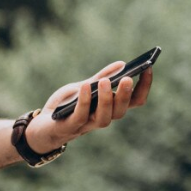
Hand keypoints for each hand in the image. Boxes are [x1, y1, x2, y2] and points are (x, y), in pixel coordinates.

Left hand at [22, 60, 152, 153]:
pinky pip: (80, 115)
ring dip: (107, 100)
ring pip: (105, 118)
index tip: (149, 68)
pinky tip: (85, 86)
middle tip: (128, 78)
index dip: (143, 87)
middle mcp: (102, 119)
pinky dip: (85, 101)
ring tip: (105, 82)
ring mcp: (87, 125)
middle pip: (121, 111)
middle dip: (125, 95)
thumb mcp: (83, 88)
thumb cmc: (65, 107)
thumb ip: (101, 78)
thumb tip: (121, 64)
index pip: (134, 101)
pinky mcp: (70, 127)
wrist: (41, 126)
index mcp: (110, 109)